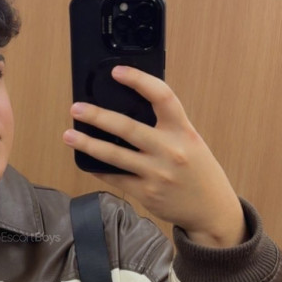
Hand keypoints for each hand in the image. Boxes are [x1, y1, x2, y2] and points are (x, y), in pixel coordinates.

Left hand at [64, 66, 246, 247]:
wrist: (211, 210)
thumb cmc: (198, 170)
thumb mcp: (191, 142)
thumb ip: (166, 127)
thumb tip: (129, 109)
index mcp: (183, 131)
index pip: (162, 96)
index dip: (139, 80)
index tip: (117, 72)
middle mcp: (170, 150)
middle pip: (127, 128)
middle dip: (97, 116)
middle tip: (76, 109)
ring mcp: (156, 173)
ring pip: (114, 156)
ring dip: (88, 144)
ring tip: (69, 136)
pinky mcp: (146, 193)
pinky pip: (115, 178)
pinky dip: (99, 168)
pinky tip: (86, 161)